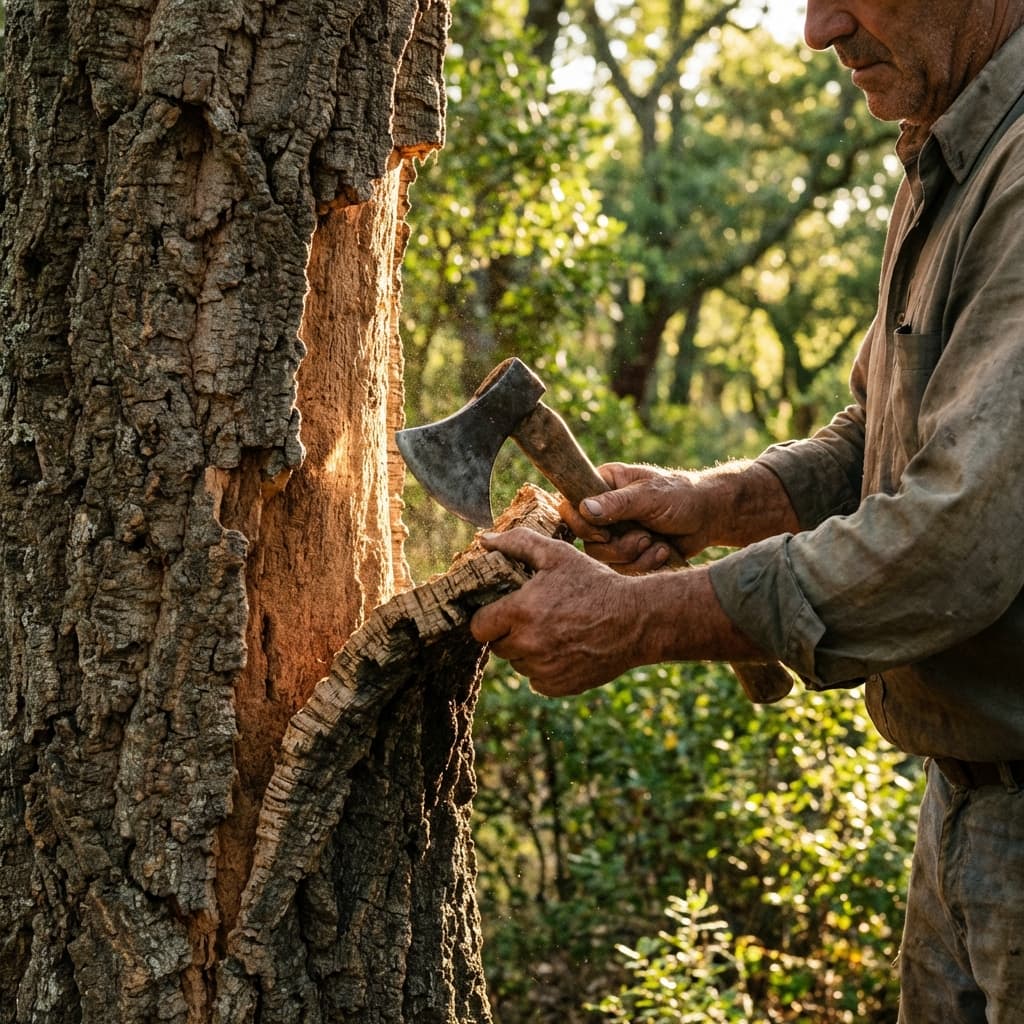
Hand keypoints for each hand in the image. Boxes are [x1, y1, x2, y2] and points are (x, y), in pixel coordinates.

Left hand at [470, 528, 645, 695]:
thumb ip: (517, 543)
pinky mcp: (559, 686)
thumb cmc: (594, 583)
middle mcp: (528, 644)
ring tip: (553, 631)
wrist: (635, 619)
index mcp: (520, 612)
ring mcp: (543, 669)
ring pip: (518, 664)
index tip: (502, 611)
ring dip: (527, 651)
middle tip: (533, 618)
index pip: (478, 626)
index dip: (488, 617)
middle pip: (497, 647)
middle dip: (508, 633)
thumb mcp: (557, 554)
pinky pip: (537, 681)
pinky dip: (545, 669)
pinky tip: (564, 649)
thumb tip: (484, 540)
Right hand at [558, 463, 712, 571]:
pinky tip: (662, 552)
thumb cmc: (681, 495)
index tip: (604, 532)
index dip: (582, 525)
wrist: (709, 517)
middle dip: (619, 547)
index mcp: (603, 485)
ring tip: (657, 544)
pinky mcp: (628, 553)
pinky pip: (623, 570)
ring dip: (635, 556)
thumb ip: (617, 504)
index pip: (570, 506)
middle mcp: (604, 510)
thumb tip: (584, 508)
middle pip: (587, 541)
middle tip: (644, 537)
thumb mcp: (650, 496)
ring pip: (605, 559)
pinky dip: (645, 564)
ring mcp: (615, 533)